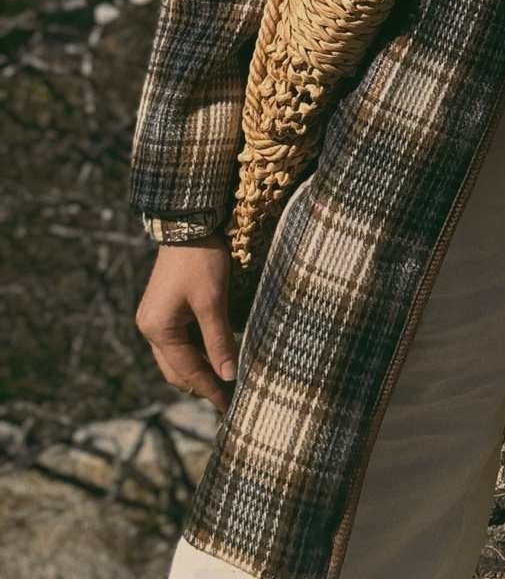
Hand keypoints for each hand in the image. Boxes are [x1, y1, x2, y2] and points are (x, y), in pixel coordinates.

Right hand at [134, 234, 237, 413]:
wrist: (187, 223)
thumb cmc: (201, 261)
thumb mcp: (213, 302)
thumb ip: (219, 341)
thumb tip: (229, 377)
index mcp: (158, 329)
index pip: (187, 371)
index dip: (210, 389)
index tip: (229, 406)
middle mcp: (150, 327)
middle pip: (176, 369)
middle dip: (201, 384)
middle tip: (227, 398)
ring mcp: (154, 318)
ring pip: (176, 356)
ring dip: (198, 368)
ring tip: (224, 380)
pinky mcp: (162, 309)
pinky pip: (177, 340)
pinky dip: (195, 351)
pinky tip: (214, 354)